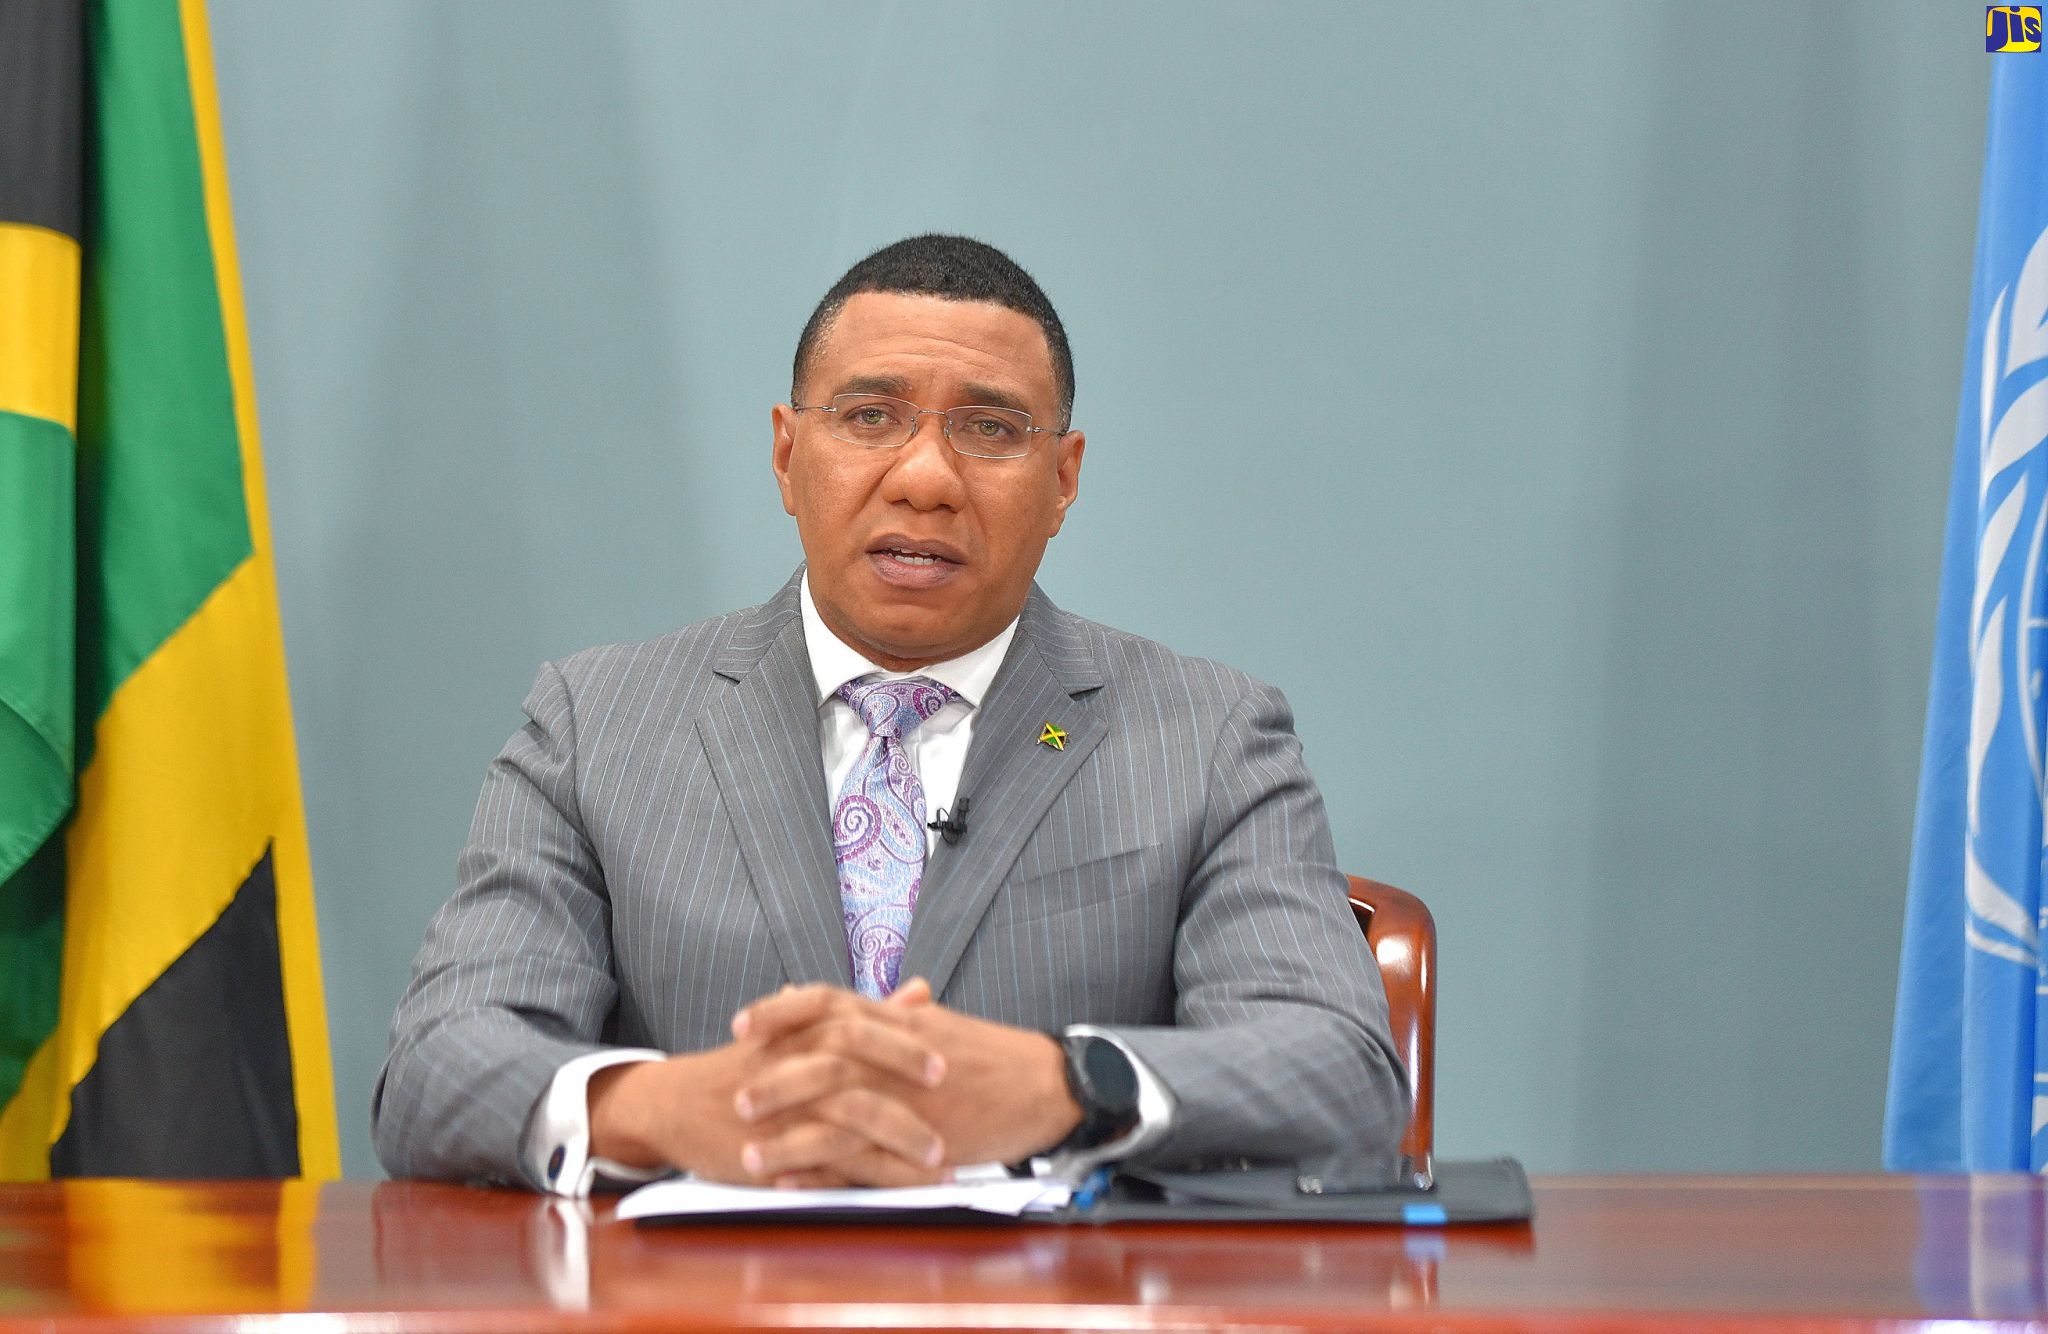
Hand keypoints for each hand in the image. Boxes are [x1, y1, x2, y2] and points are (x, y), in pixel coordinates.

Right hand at [588, 984, 947, 1185]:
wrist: (677, 1104)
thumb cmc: (749, 1065)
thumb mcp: (803, 1029)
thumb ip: (869, 1013)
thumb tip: (922, 991)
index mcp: (804, 1028)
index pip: (860, 1023)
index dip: (905, 1039)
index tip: (951, 1052)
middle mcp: (793, 1062)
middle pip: (857, 1061)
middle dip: (907, 1079)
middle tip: (953, 1093)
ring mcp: (783, 1108)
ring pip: (850, 1118)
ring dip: (902, 1140)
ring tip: (945, 1161)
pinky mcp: (775, 1152)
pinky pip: (832, 1166)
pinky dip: (873, 1178)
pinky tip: (905, 1190)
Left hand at [736, 979, 1083, 1178]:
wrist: (1045, 1085)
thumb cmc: (992, 1056)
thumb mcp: (937, 1025)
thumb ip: (891, 1014)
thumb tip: (854, 1001)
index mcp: (897, 1017)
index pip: (826, 1000)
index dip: (780, 1010)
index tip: (742, 1023)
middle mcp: (896, 1049)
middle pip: (820, 1051)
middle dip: (772, 1075)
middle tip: (735, 1093)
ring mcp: (908, 1093)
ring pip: (833, 1107)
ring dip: (785, 1132)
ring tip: (747, 1152)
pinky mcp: (920, 1135)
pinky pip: (861, 1153)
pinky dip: (820, 1169)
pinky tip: (789, 1181)